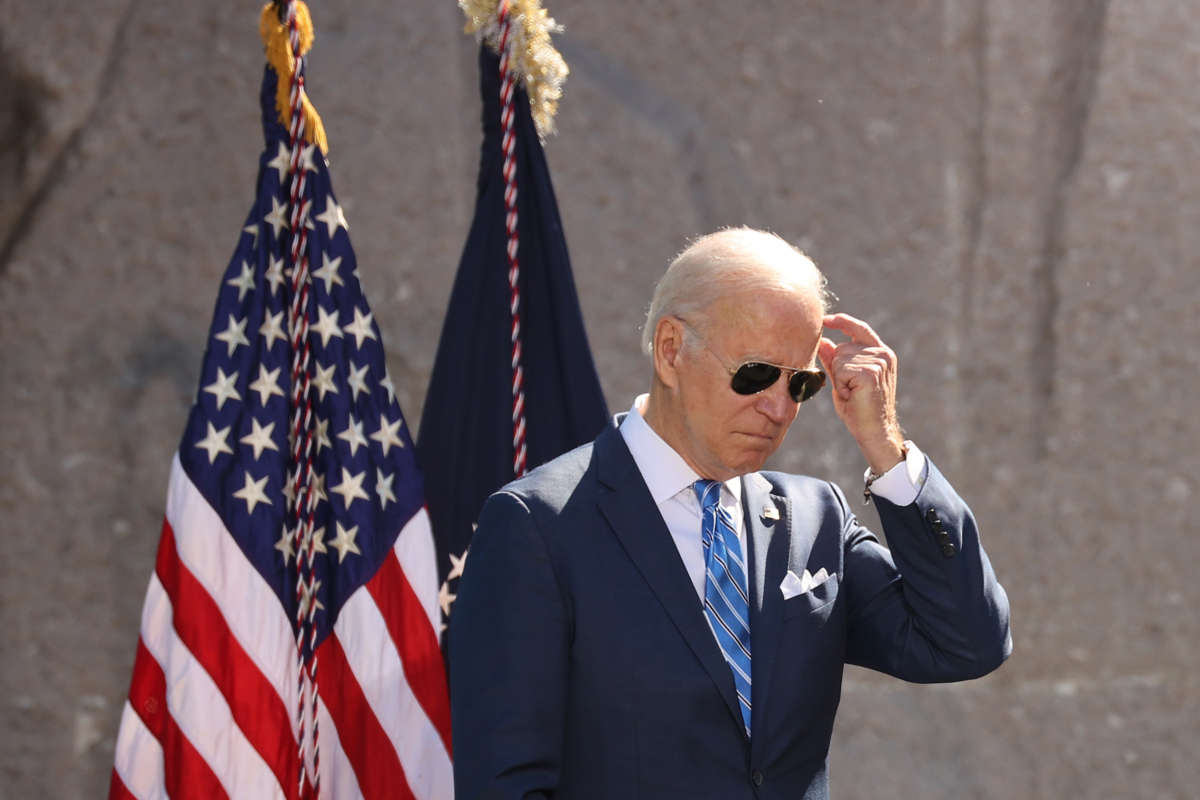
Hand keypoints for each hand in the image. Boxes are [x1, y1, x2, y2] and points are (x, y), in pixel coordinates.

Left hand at [817, 313, 904, 473]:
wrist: (874, 431)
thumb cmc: (858, 408)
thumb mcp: (843, 379)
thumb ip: (834, 359)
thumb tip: (822, 340)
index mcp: (880, 353)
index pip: (859, 329)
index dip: (841, 321)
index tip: (825, 319)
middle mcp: (883, 354)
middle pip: (842, 348)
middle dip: (837, 369)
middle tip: (851, 390)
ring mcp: (879, 361)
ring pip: (839, 358)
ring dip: (840, 379)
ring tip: (853, 393)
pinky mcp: (871, 371)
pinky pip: (840, 369)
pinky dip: (841, 385)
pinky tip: (853, 395)